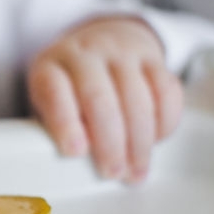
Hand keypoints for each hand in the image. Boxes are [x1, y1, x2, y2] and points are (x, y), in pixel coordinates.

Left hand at [28, 16, 183, 182]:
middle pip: (100, 99)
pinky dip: (164, 121)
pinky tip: (156, 141)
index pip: (55, 93)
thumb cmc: (68, 84)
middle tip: (113, 172)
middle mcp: (86, 54)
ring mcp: (122, 53)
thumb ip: (55, 125)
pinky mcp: (154, 58)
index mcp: (50, 67)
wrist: (100, 41)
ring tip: (135, 170)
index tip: (75, 152)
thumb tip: (78, 159)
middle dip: (109, 143)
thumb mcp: (47, 101)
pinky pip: (166, 91)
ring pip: (137, 98)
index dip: (65, 124)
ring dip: (139, 142)